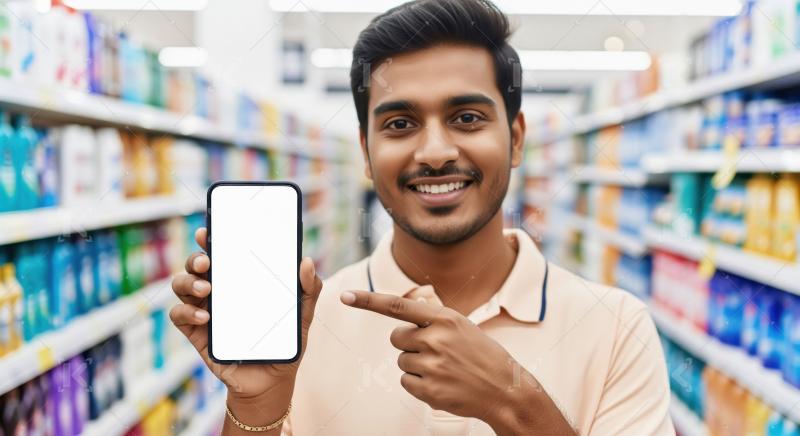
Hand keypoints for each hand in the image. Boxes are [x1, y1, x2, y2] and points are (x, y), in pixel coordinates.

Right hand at [169, 227, 323, 402]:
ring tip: (207, 288)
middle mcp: (218, 291)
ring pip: (181, 285)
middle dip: (196, 258)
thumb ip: (309, 289)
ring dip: (188, 281)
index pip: (221, 253)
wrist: (272, 381)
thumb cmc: (284, 342)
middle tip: (207, 262)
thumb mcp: (302, 314)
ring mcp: (204, 311)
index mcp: (239, 281)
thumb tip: (306, 261)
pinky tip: (205, 315)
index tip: (208, 231)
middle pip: (195, 265)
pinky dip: (187, 311)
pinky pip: (179, 315)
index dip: (210, 239)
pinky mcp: (197, 334)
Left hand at [339, 290, 516, 422]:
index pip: (398, 306)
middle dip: (408, 344)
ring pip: (401, 360)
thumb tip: (404, 315)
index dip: (368, 300)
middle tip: (435, 351)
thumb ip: (433, 319)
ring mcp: (432, 365)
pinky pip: (406, 381)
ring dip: (416, 365)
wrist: (505, 389)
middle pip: (396, 338)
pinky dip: (418, 383)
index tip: (345, 296)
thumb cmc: (481, 354)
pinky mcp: (429, 389)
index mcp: (445, 318)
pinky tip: (441, 383)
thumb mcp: (462, 326)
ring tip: (444, 368)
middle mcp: (436, 339)